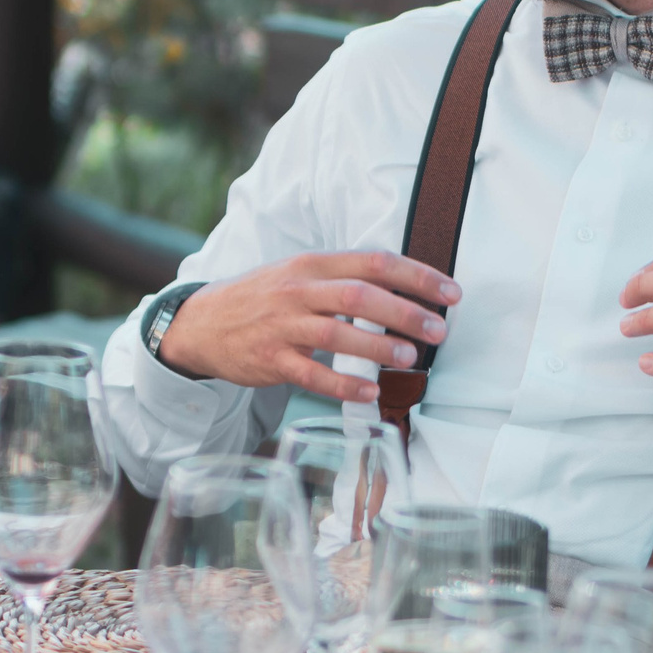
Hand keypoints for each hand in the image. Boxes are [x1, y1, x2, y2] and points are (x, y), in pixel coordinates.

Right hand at [155, 252, 458, 400]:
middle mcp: (297, 291)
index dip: (417, 276)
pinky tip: (371, 390)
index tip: (451, 293)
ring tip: (410, 358)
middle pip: (359, 296)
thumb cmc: (263, 298)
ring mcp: (282, 326)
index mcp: (311, 264)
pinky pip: (312, 374)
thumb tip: (407, 292)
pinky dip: (344, 384)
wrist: (202, 323)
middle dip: (406, 312)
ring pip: (336, 333)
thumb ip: (344, 279)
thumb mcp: (298, 274)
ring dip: (378, 346)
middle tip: (439, 330)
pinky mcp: (270, 360)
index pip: (373, 262)